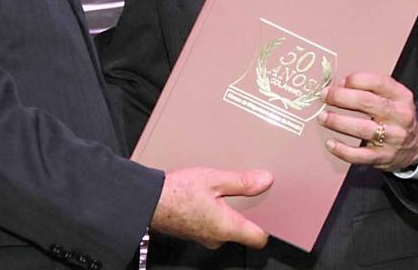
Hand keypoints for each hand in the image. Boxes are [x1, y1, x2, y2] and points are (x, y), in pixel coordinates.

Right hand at [150, 168, 271, 249]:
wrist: (148, 200)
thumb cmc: (178, 192)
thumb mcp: (214, 179)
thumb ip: (242, 181)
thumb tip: (264, 180)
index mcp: (227, 227)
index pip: (259, 238)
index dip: (267, 225)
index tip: (269, 211)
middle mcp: (217, 238)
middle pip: (243, 232)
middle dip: (246, 214)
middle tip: (245, 194)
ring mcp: (204, 237)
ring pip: (226, 228)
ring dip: (227, 212)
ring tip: (222, 192)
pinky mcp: (192, 232)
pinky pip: (211, 226)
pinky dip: (213, 214)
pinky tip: (206, 197)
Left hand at [319, 73, 417, 171]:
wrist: (414, 147)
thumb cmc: (394, 116)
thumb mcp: (391, 97)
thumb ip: (369, 88)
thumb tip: (339, 85)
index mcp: (401, 97)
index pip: (378, 82)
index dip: (355, 80)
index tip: (340, 82)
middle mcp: (400, 116)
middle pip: (367, 103)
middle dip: (341, 98)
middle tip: (324, 96)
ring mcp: (392, 139)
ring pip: (362, 129)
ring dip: (338, 122)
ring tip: (322, 117)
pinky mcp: (383, 157)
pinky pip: (359, 155)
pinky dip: (342, 150)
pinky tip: (330, 143)